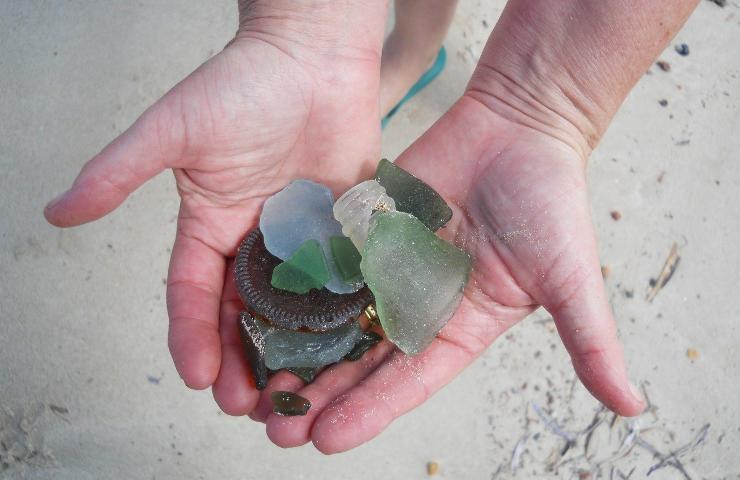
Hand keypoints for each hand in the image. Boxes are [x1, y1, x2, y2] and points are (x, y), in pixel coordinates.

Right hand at [44, 18, 382, 412]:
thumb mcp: (174, 130)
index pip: (193, 292)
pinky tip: (343, 349)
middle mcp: (254, 239)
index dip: (191, 334)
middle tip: (247, 404)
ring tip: (293, 393)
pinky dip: (340, 315)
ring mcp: (300, 238)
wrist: (313, 56)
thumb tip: (56, 212)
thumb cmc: (243, 83)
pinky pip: (341, 279)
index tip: (194, 374)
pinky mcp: (342, 229)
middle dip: (239, 359)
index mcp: (210, 225)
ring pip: (291, 307)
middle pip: (242, 313)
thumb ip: (119, 172)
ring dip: (289, 351)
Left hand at [258, 96, 644, 452]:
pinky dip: (298, 287)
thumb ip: (589, 341)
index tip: (326, 439)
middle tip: (275, 424)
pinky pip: (329, 263)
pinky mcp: (368, 232)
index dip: (369, 410)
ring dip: (300, 348)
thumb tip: (633, 407)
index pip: (409, 381)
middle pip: (362, 359)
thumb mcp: (569, 278)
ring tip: (257, 379)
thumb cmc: (550, 201)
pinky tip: (260, 308)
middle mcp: (419, 306)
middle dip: (322, 392)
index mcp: (460, 328)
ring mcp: (389, 268)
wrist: (520, 126)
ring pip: (336, 317)